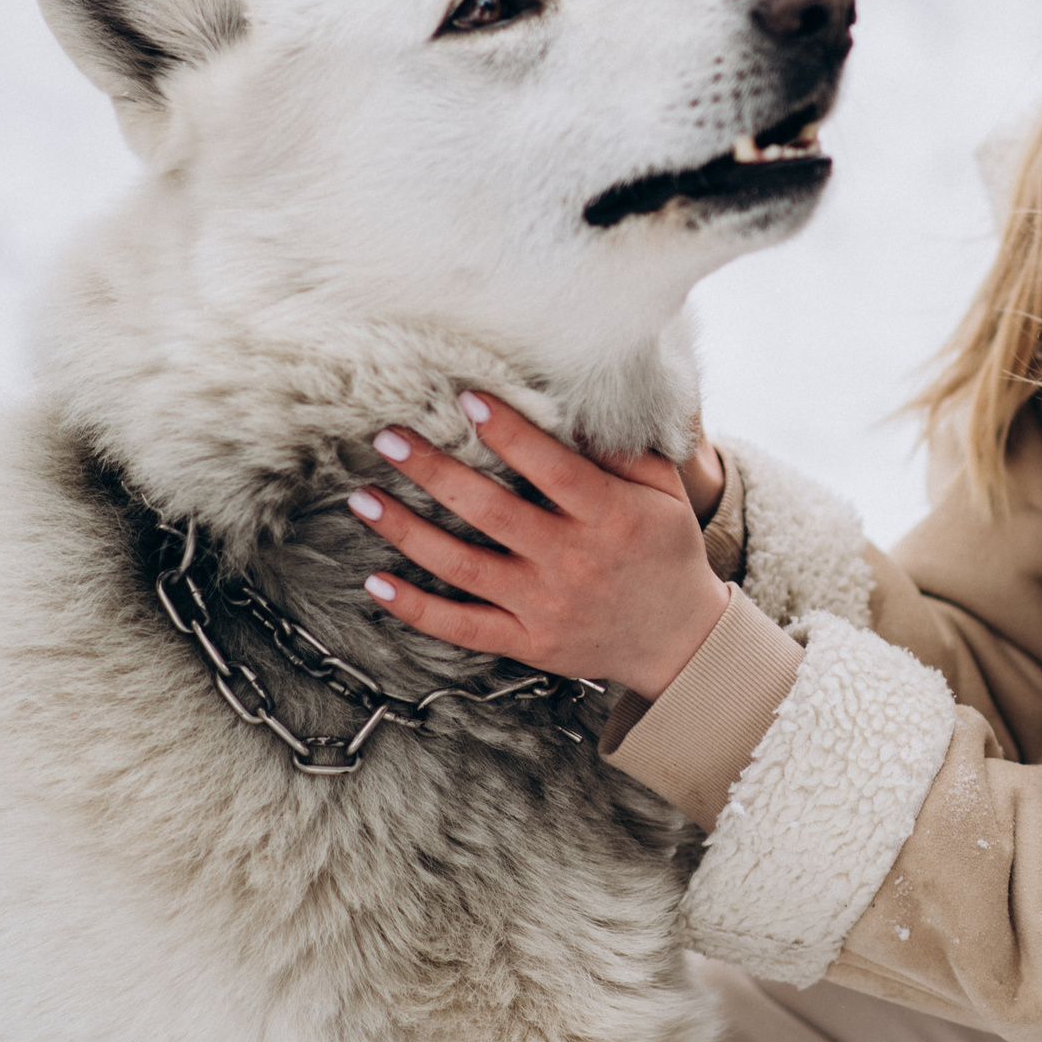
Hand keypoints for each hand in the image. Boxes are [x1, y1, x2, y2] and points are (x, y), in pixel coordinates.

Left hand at [345, 391, 729, 698]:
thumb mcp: (664, 494)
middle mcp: (573, 561)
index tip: (467, 398)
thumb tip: (574, 407)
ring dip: (407, 531)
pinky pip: (461, 628)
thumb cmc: (666, 551)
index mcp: (610, 517)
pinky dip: (416, 608)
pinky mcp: (527, 642)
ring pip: (463, 567)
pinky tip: (375, 582)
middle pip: (492, 512)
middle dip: (435, 472)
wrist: (678, 641)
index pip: (552, 468)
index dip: (508, 432)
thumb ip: (624, 451)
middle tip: (388, 438)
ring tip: (363, 498)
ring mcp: (545, 606)